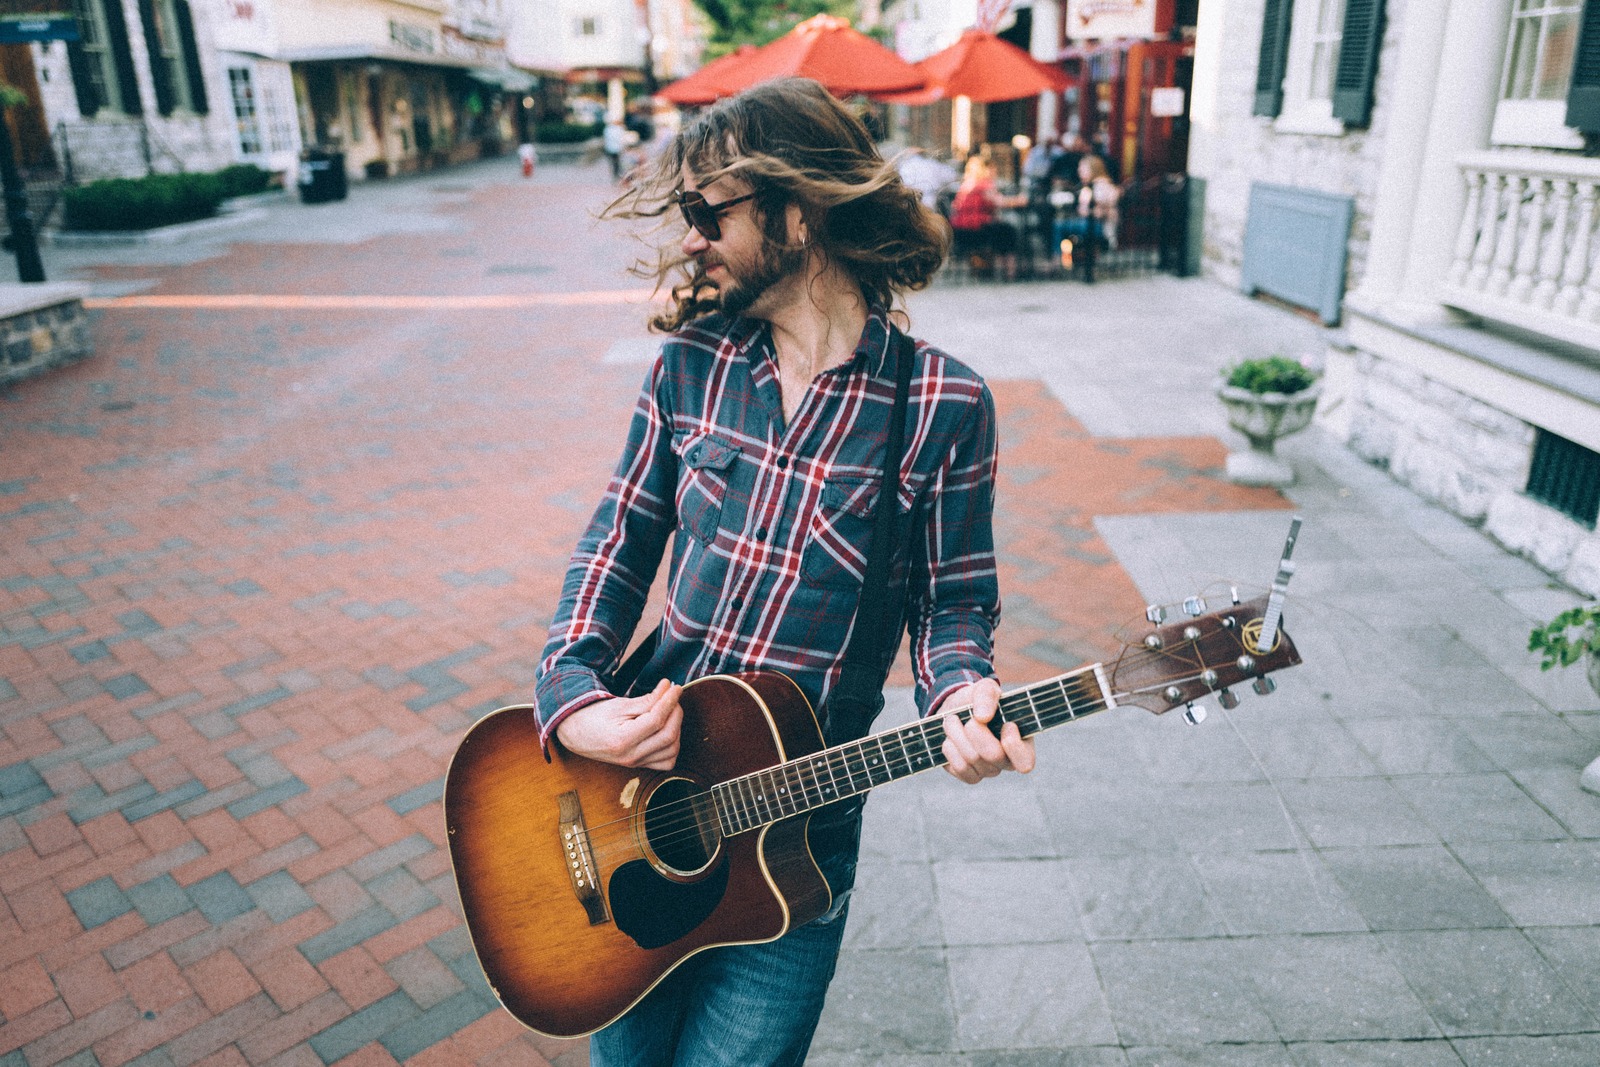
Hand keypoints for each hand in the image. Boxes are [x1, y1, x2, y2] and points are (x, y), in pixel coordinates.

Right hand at [554, 678, 682, 769]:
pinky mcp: (640, 765)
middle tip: (672, 696)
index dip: (669, 700)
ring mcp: (636, 763)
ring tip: (670, 711)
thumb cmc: (595, 716)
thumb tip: (669, 689)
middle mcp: (631, 756)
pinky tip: (668, 729)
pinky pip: (667, 762)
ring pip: (672, 750)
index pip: (656, 720)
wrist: (577, 734)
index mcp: (622, 739)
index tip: (675, 686)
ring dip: (677, 728)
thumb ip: (647, 700)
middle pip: (668, 736)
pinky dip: (673, 745)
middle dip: (676, 712)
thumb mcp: (619, 705)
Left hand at [939, 677, 1034, 783]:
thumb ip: (987, 695)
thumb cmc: (978, 700)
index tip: (1007, 723)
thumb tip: (983, 717)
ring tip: (953, 720)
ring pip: (971, 760)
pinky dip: (950, 749)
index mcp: (1022, 743)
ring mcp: (988, 770)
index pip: (1025, 762)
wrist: (955, 710)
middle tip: (968, 718)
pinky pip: (959, 768)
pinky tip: (950, 738)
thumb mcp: (985, 688)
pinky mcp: (969, 775)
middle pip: (993, 756)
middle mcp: (1007, 761)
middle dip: (975, 731)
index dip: (1012, 744)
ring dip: (957, 735)